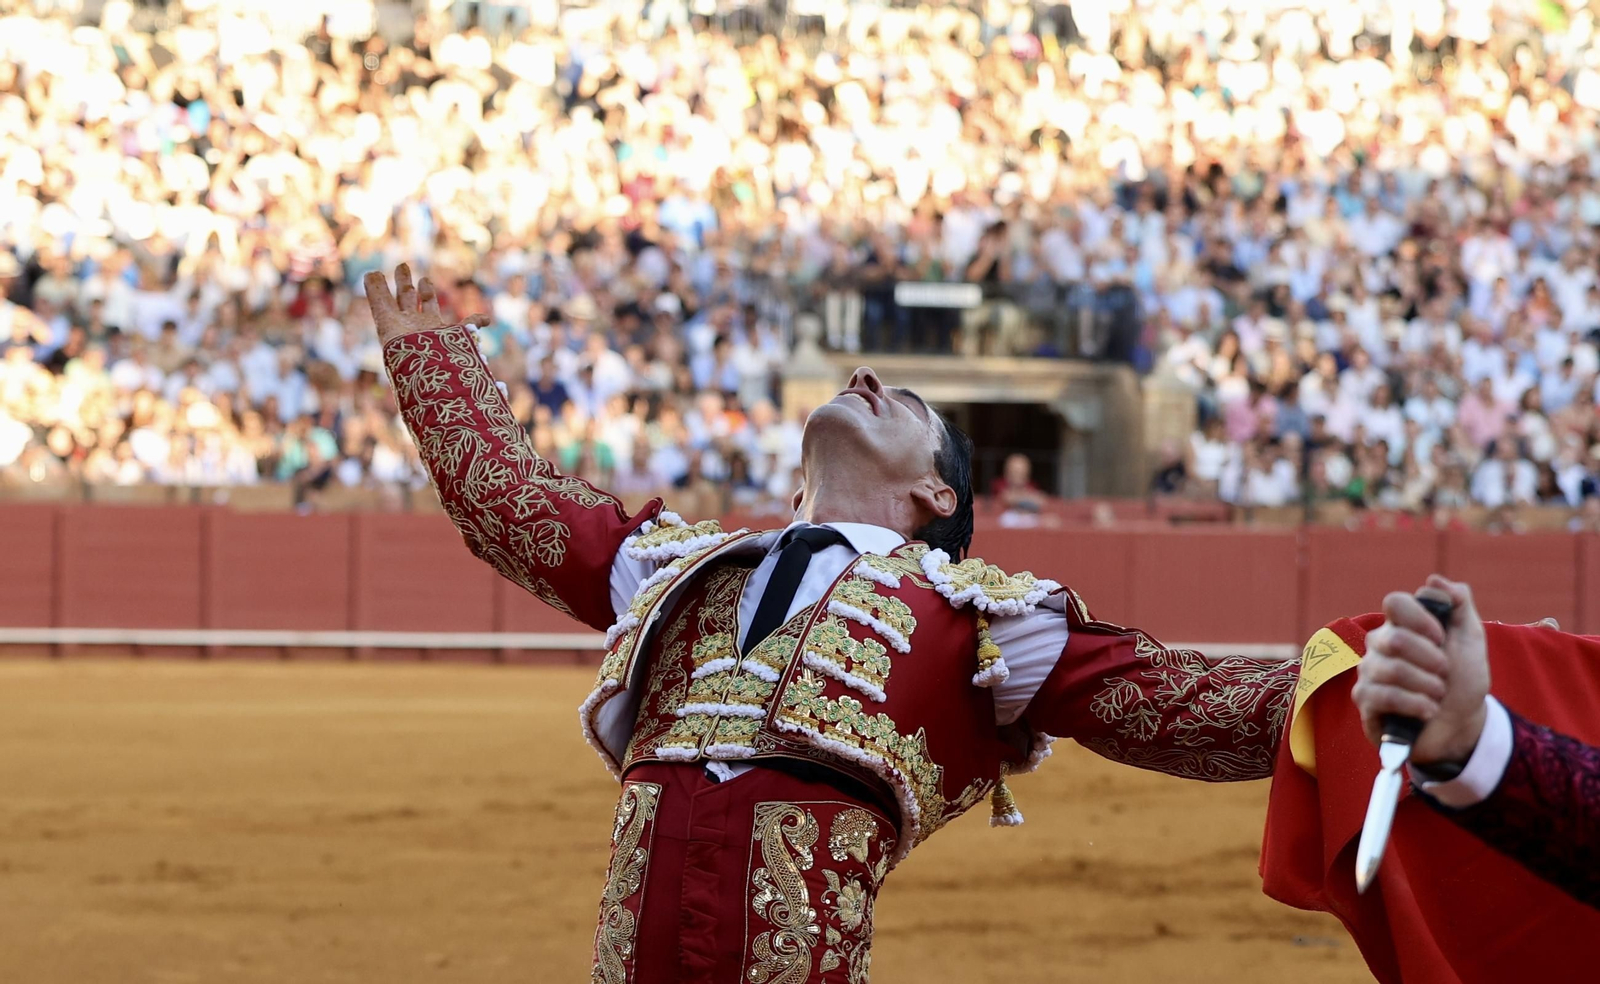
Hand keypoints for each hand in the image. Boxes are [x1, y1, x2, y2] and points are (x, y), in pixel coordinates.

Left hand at [363, 263, 488, 345]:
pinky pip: (468, 328)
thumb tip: (370, 273)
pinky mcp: (455, 337)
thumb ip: (377, 294)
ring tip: (424, 280)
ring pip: (430, 306)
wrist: (430, 375)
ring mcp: (433, 331)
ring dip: (427, 292)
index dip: (386, 285)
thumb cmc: (406, 349)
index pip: (390, 300)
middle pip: (407, 299)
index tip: (381, 271)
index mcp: (397, 323)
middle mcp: (414, 325)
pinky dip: (478, 322)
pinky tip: (486, 320)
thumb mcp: (385, 317)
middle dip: (404, 283)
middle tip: (401, 266)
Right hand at [1351, 575, 1489, 766]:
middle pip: (1395, 639)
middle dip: (1431, 660)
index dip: (1421, 619)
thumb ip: (1459, 604)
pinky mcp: (1365, 700)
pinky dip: (1415, 705)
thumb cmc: (1463, 679)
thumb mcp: (1471, 639)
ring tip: (1438, 696)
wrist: (1462, 723)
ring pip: (1392, 670)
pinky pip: (1384, 696)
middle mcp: (1379, 644)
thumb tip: (1434, 580)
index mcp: (1401, 624)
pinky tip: (1427, 711)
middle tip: (1444, 673)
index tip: (1442, 638)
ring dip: (1428, 687)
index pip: (1394, 602)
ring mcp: (1368, 672)